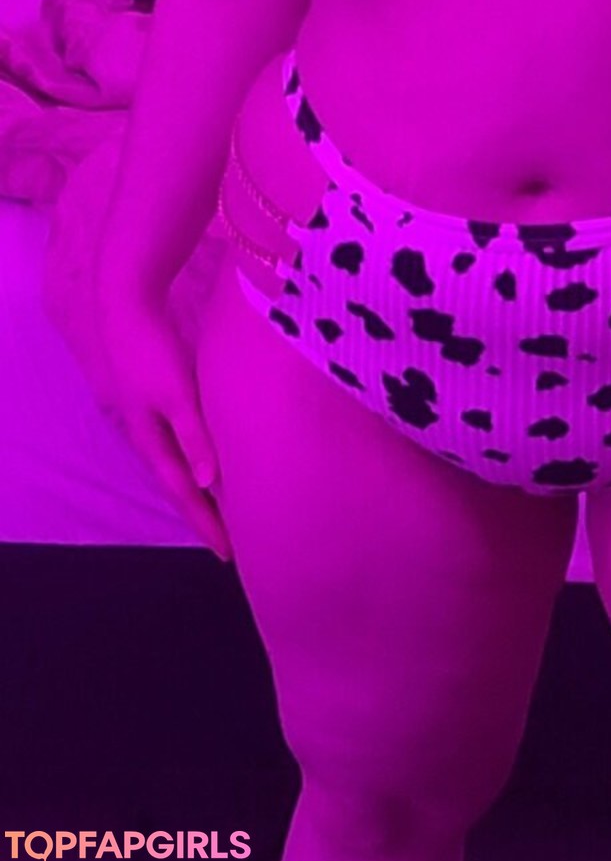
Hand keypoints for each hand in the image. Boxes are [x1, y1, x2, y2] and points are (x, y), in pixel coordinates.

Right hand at [93, 273, 231, 562]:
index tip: (228, 552)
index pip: (184, 493)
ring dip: (203, 490)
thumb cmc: (151, 352)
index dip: (206, 523)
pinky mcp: (162, 398)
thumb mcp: (177, 394)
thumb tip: (210, 483)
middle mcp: (149, 434)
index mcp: (150, 439)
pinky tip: (216, 460)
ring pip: (182, 465)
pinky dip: (201, 459)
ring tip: (227, 511)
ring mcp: (153, 416)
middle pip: (181, 485)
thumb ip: (194, 435)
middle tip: (232, 542)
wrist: (127, 307)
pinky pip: (183, 442)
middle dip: (205, 514)